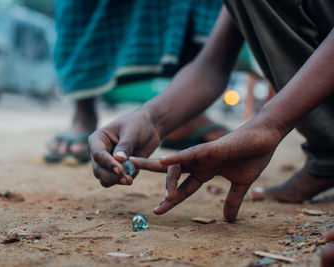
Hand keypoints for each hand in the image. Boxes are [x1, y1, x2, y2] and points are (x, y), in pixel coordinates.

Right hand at [88, 110, 159, 186]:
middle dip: (111, 176)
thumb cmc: (138, 124)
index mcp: (98, 140)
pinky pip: (117, 180)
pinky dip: (125, 179)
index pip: (97, 154)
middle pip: (98, 170)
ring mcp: (107, 163)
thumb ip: (125, 145)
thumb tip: (118, 159)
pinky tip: (136, 171)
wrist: (149, 128)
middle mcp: (99, 153)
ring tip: (130, 180)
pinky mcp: (117, 170)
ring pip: (105, 179)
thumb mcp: (132, 132)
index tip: (120, 170)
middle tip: (127, 179)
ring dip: (116, 181)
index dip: (108, 163)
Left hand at [131, 118, 285, 221]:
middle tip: (150, 206)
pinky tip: (163, 162)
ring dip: (169, 181)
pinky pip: (189, 153)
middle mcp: (198, 163)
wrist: (267, 138)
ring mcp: (202, 154)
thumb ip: (232, 200)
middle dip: (158, 188)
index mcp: (204, 171)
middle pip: (171, 175)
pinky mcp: (210, 148)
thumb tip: (229, 220)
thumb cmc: (253, 156)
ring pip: (177, 167)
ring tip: (166, 198)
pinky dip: (177, 158)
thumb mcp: (241, 184)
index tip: (158, 211)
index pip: (183, 189)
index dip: (170, 200)